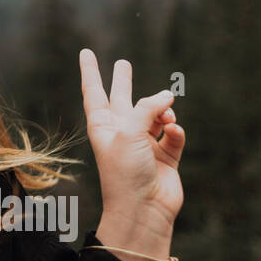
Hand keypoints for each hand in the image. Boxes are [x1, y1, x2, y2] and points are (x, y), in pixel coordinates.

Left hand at [79, 50, 185, 260]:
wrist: (143, 209)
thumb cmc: (125, 172)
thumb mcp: (129, 132)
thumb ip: (147, 108)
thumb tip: (167, 95)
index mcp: (102, 126)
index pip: (94, 91)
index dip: (90, 71)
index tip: (85, 51)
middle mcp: (122, 132)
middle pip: (123, 99)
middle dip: (123, 81)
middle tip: (123, 63)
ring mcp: (144, 144)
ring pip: (156, 115)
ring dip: (163, 111)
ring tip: (166, 116)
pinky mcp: (166, 156)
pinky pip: (173, 134)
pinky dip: (175, 131)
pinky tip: (174, 132)